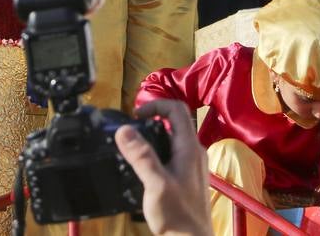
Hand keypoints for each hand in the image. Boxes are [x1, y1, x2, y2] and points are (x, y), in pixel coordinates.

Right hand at [115, 100, 212, 235]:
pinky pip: (174, 154)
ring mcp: (193, 165)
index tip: (135, 115)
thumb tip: (124, 129)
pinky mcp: (188, 177)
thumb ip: (141, 156)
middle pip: (176, 122)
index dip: (156, 104)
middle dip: (152, 119)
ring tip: (133, 148)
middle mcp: (194, 152)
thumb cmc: (177, 215)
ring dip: (154, 137)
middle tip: (131, 131)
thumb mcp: (155, 184)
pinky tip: (144, 168)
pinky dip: (158, 152)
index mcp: (189, 147)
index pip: (177, 109)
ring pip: (174, 139)